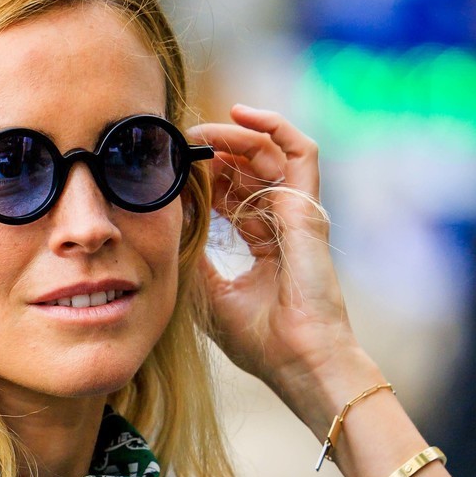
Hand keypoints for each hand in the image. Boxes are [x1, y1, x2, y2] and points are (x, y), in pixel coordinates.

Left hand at [191, 105, 367, 431]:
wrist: (299, 361)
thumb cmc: (260, 341)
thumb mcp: (209, 294)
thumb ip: (195, 255)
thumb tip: (167, 221)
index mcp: (264, 244)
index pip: (234, 195)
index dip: (206, 177)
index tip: (174, 166)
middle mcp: (283, 224)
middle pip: (250, 169)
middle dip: (216, 149)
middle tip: (181, 140)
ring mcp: (299, 214)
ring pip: (270, 153)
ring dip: (235, 136)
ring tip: (202, 130)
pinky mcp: (308, 209)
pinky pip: (299, 151)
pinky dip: (274, 126)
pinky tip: (240, 115)